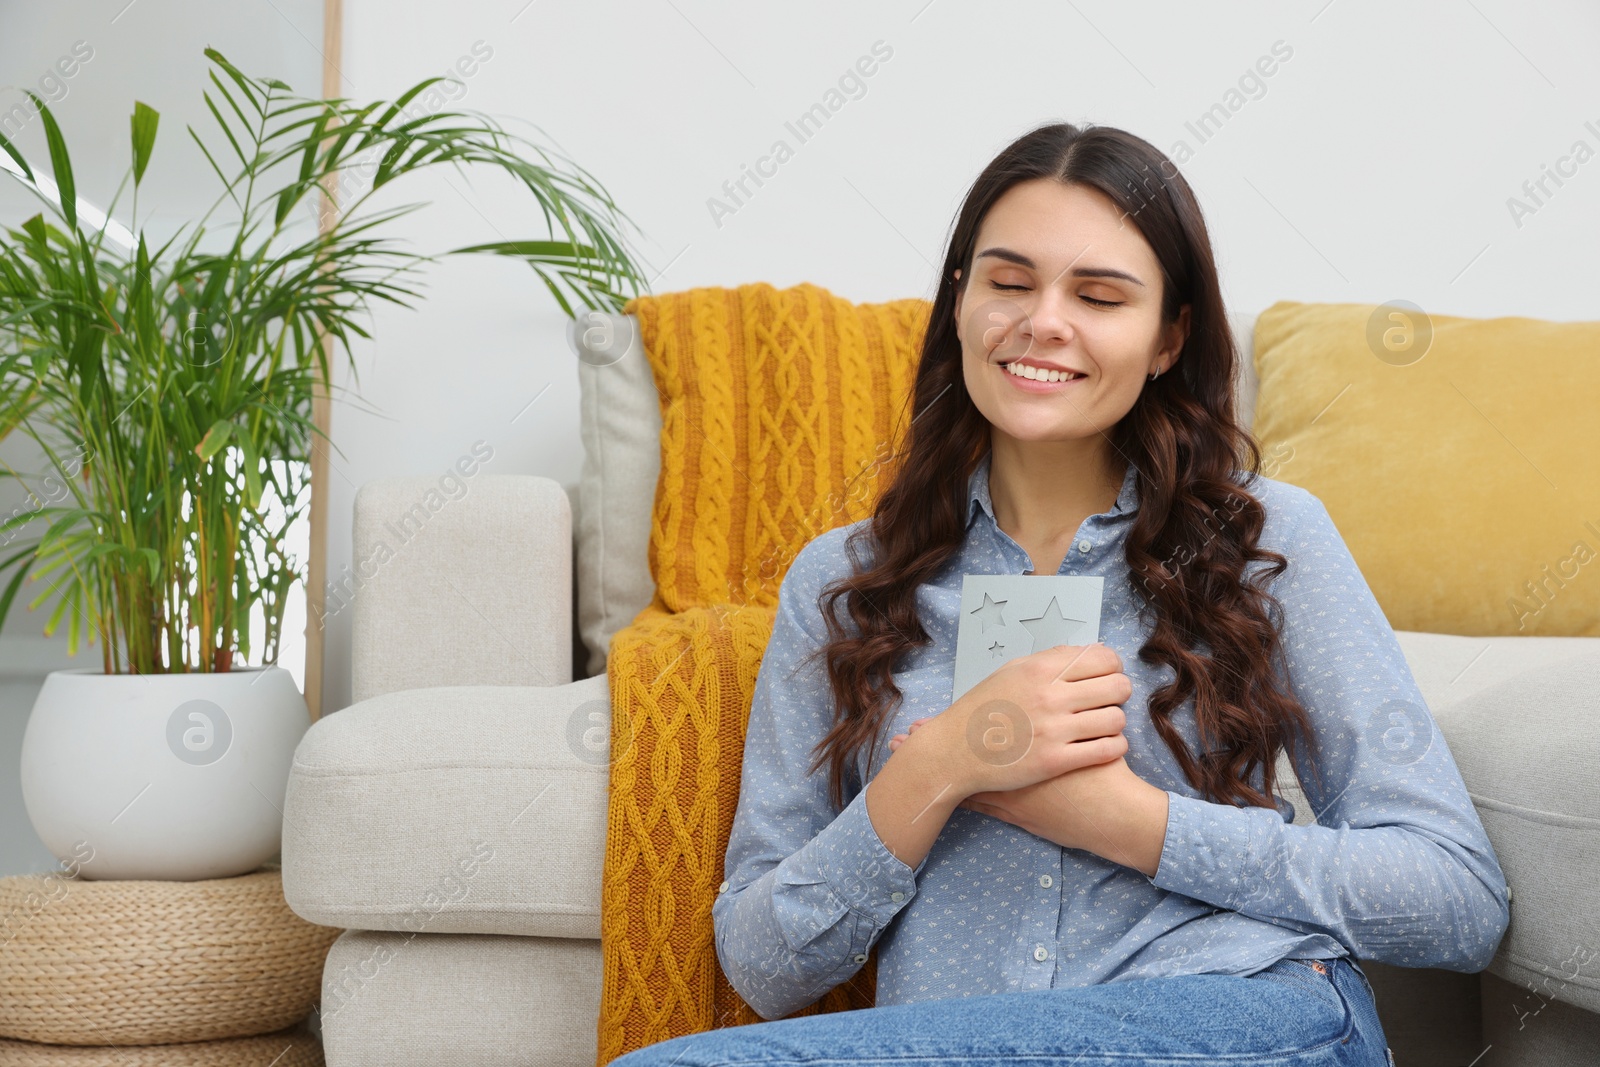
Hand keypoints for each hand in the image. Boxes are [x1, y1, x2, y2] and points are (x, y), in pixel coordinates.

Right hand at [888, 643, 1130, 800]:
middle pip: (1117, 686)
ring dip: (1116, 721)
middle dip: (1120, 692)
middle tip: (1110, 701)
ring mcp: (1053, 730)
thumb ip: (1048, 660)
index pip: (1103, 658)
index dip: (1114, 666)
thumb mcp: (1010, 672)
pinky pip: (1107, 749)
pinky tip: (1106, 745)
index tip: (1109, 675)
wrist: (953, 751)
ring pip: (1116, 719)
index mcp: (1040, 669)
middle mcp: (1050, 696)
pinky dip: (1115, 746)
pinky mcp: (1055, 761)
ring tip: (1105, 725)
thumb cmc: (981, 710)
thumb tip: (1085, 653)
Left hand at [893, 721, 1160, 867]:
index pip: (981, 722)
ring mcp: (1008, 785)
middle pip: (964, 746)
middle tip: (904, 734)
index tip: (923, 718)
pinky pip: (980, 803)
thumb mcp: (1087, 732)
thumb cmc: (1105, 770)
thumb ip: (1073, 709)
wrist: (1112, 811)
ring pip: (965, 777)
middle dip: (935, 739)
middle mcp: (1010, 758)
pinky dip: (959, 798)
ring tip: (911, 767)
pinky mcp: (1016, 810)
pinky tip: (941, 795)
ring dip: (938, 771)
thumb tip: (1070, 687)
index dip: (954, 719)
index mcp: (1024, 734)